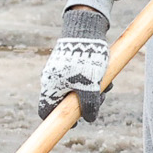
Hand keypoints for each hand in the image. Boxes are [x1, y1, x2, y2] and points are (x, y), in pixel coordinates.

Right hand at [37, 6, 111, 120]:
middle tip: (100, 99)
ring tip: (107, 85)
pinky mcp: (70, 63)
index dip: (58, 121)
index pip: (46, 111)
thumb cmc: (85, 60)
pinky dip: (92, 80)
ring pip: (76, 90)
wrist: (85, 30)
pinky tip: (105, 75)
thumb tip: (90, 118)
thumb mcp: (90, 87)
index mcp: (50, 87)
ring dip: (92, 91)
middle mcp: (52, 79)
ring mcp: (61, 71)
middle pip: (65, 102)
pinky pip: (80, 78)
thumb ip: (89, 106)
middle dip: (85, 104)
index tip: (75, 123)